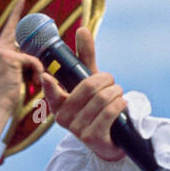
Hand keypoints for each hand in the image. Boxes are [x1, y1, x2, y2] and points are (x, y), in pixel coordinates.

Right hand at [0, 0, 43, 137]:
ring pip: (30, 51)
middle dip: (19, 14)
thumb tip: (38, 56)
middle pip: (15, 29)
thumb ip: (22, 63)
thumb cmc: (8, 97)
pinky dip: (37, 71)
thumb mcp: (15, 76)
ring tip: (33, 80)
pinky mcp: (9, 58)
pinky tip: (33, 82)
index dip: (16, 15)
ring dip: (36, 66)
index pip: (9, 29)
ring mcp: (1, 52)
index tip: (22, 1)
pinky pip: (33, 60)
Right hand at [41, 26, 126, 161]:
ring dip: (116, 92)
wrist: (109, 141)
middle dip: (106, 80)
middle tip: (112, 83)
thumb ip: (85, 57)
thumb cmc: (96, 108)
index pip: (50, 91)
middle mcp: (63, 117)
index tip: (47, 77)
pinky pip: (109, 112)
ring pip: (101, 99)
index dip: (49, 84)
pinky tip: (122, 103)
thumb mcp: (90, 82)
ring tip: (118, 94)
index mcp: (58, 102)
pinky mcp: (92, 138)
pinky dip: (120, 104)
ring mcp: (77, 130)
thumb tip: (82, 29)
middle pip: (88, 87)